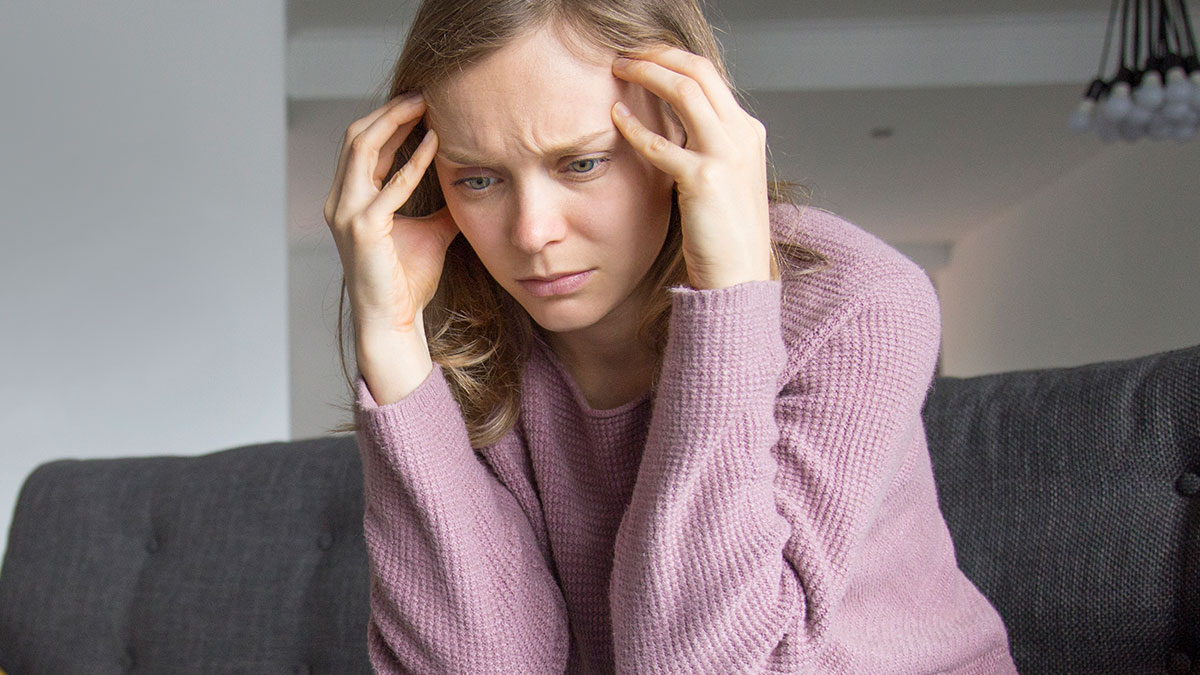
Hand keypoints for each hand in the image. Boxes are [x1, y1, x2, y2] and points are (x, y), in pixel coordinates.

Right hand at [323, 92, 459, 335]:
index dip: (388, 120)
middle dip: (389, 111)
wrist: (395, 320)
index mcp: (349, 200)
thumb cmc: (407, 281)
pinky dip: (413, 162)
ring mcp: (347, 213)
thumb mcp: (431, 232)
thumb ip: (441, 206)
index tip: (419, 103)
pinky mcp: (363, 228)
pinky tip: (435, 145)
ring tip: (424, 106)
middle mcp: (340, 202)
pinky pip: (390, 185)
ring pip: (363, 149)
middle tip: (422, 93)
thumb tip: (468, 184)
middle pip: (357, 138)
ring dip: (395, 123)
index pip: (363, 146)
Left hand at [610, 46, 771, 290]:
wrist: (739, 276)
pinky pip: (661, 143)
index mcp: (748, 133)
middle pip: (698, 71)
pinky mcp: (704, 179)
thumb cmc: (725, 235)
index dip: (673, 59)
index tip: (645, 56)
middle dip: (658, 54)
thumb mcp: (724, 180)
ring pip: (684, 90)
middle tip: (626, 54)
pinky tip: (615, 119)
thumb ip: (705, 149)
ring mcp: (727, 155)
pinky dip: (635, 127)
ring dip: (647, 73)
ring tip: (619, 70)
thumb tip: (671, 128)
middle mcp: (742, 135)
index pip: (710, 77)